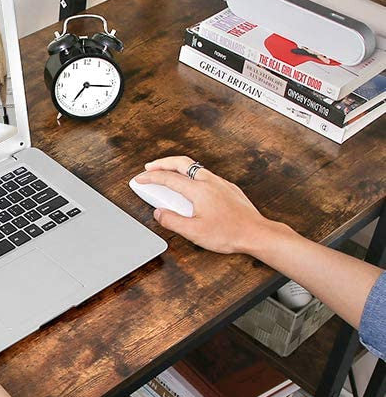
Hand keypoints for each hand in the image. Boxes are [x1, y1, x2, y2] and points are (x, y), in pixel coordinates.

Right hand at [135, 155, 272, 255]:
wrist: (257, 234)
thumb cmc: (229, 233)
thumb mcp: (194, 232)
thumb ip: (172, 221)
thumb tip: (159, 213)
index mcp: (198, 190)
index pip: (168, 178)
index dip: (150, 178)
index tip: (140, 179)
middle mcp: (209, 182)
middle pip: (181, 163)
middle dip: (162, 163)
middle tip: (150, 167)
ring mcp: (220, 183)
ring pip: (194, 167)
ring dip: (177, 167)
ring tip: (167, 174)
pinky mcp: (228, 188)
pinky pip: (205, 174)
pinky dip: (191, 175)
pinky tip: (191, 185)